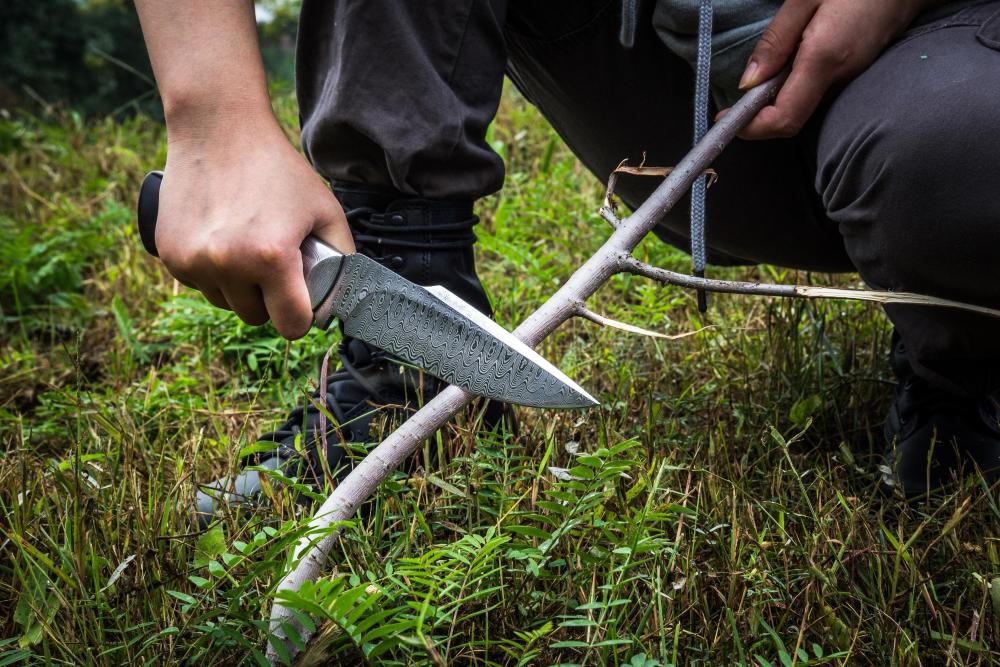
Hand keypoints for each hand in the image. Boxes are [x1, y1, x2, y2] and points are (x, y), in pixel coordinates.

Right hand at [156, 119, 354, 338]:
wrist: (217, 129)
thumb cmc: (276, 167)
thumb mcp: (325, 209)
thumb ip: (342, 255)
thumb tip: (344, 295)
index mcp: (271, 258)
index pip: (291, 326)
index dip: (302, 318)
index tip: (302, 303)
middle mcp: (228, 264)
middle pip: (256, 317)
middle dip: (269, 299)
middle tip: (275, 263)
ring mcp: (194, 261)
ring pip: (226, 303)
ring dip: (239, 288)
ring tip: (247, 247)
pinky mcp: (171, 255)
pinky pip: (200, 285)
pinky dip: (213, 273)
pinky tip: (222, 239)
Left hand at [725, 0, 934, 139]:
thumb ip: (775, 41)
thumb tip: (748, 84)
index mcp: (824, 58)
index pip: (784, 118)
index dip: (751, 127)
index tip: (725, 119)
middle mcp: (840, 77)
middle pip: (791, 119)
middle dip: (758, 118)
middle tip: (734, 104)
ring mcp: (851, 77)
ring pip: (803, 107)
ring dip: (775, 103)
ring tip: (760, 80)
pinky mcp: (855, 72)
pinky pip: (816, 93)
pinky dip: (793, 90)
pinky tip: (787, 69)